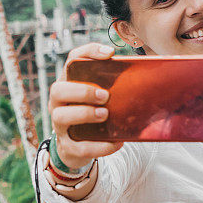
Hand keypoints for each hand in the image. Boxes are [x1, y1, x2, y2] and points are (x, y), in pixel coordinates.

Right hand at [49, 42, 123, 168]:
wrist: (76, 149)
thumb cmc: (91, 117)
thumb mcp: (97, 99)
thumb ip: (111, 87)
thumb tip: (144, 77)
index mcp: (67, 85)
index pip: (71, 61)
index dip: (88, 53)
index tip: (110, 53)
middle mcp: (58, 103)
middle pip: (58, 90)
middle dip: (82, 91)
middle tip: (105, 95)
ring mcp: (60, 125)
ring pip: (61, 116)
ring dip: (85, 114)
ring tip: (105, 114)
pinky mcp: (67, 147)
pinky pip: (80, 147)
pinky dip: (100, 146)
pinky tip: (116, 142)